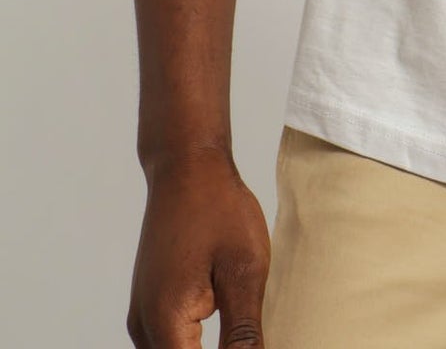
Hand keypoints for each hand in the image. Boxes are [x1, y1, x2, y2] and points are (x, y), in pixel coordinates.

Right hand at [126, 145, 271, 346]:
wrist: (187, 167)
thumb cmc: (219, 210)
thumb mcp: (244, 271)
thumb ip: (244, 333)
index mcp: (166, 321)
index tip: (250, 345)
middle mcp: (144, 327)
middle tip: (247, 337)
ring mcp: (143, 318)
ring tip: (241, 336)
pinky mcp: (150, 308)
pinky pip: (169, 345)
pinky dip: (194, 347)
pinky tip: (228, 335)